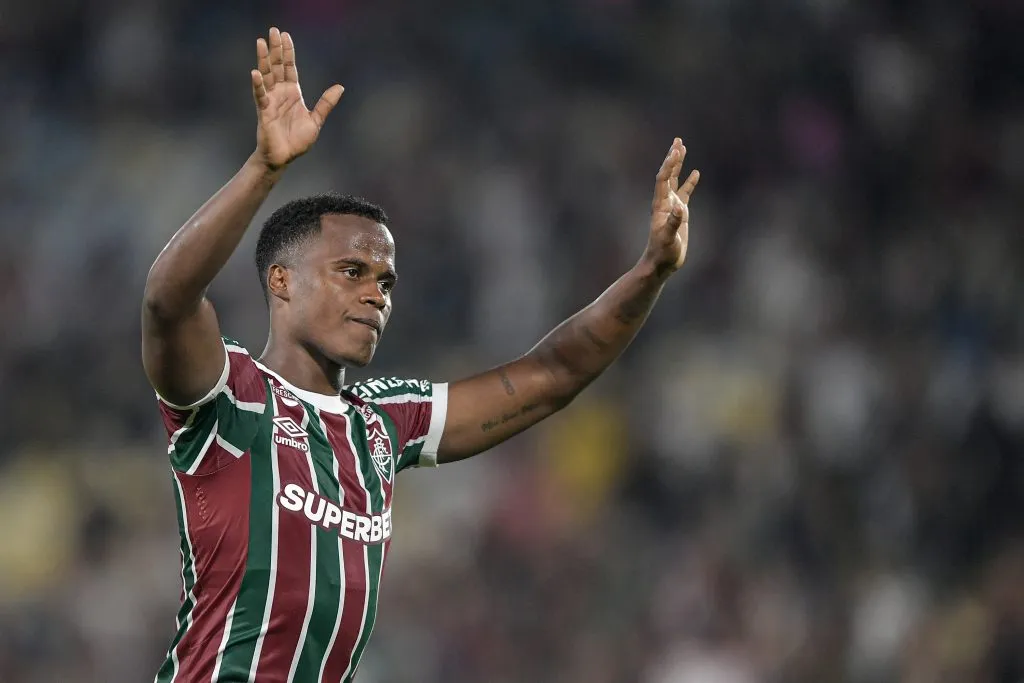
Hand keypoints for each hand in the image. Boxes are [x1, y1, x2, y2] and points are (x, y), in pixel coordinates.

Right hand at [251, 27, 343, 169]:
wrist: (284, 158)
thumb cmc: (297, 141)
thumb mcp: (316, 120)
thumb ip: (326, 103)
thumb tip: (340, 87)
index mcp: (293, 93)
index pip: (290, 68)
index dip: (288, 52)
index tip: (286, 35)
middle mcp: (280, 93)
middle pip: (277, 66)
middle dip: (276, 49)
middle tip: (273, 30)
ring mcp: (271, 100)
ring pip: (266, 75)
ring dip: (263, 59)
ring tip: (260, 42)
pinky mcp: (264, 111)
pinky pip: (260, 95)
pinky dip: (258, 85)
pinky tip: (255, 72)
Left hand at [643, 138, 699, 274]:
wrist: (661, 263)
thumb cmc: (663, 253)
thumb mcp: (669, 239)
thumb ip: (674, 223)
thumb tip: (680, 208)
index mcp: (660, 205)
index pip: (663, 179)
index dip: (669, 165)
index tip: (676, 150)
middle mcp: (664, 202)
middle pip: (668, 174)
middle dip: (673, 157)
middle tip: (678, 140)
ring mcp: (672, 207)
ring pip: (675, 180)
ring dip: (678, 165)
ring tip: (682, 148)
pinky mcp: (680, 214)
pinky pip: (685, 193)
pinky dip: (690, 182)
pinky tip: (696, 173)